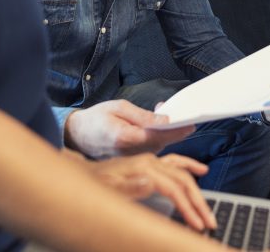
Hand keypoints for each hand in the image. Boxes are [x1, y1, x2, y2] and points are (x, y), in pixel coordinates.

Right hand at [66, 100, 194, 158]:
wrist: (78, 135)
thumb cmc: (97, 118)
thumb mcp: (118, 107)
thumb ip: (142, 115)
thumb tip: (165, 120)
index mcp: (125, 138)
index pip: (158, 136)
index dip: (176, 130)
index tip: (191, 123)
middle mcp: (130, 153)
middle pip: (162, 143)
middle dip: (176, 130)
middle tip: (185, 116)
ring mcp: (131, 159)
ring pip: (159, 147)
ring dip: (168, 133)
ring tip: (167, 115)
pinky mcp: (132, 161)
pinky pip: (152, 149)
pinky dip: (159, 137)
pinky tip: (158, 125)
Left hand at [86, 153, 216, 231]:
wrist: (82, 173)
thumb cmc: (93, 183)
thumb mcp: (106, 189)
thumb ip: (128, 186)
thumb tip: (151, 183)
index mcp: (142, 168)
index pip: (173, 188)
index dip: (187, 207)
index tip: (197, 225)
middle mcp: (150, 162)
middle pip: (183, 181)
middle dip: (198, 203)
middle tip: (209, 222)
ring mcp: (151, 161)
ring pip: (183, 173)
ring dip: (197, 191)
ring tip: (207, 210)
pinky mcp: (150, 164)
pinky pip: (176, 163)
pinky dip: (190, 166)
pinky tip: (201, 171)